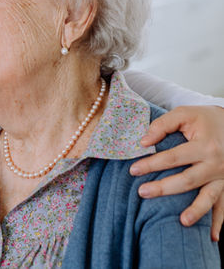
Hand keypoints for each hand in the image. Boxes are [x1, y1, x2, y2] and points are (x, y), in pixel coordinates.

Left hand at [129, 105, 223, 240]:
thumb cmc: (205, 118)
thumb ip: (162, 125)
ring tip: (181, 221)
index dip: (152, 164)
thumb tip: (144, 142)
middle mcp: (216, 163)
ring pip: (209, 196)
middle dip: (164, 188)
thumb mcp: (184, 114)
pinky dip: (219, 222)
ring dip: (196, 210)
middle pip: (187, 180)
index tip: (134, 170)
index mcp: (205, 145)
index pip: (173, 157)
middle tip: (142, 192)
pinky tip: (212, 236)